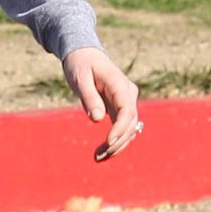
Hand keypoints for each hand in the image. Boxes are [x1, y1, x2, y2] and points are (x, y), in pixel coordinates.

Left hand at [62, 46, 140, 160]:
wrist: (84, 54)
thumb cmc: (80, 64)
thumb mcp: (79, 78)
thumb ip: (89, 97)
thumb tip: (97, 119)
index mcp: (120, 85)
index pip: (127, 111)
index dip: (120, 129)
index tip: (108, 143)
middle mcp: (128, 94)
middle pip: (131, 123)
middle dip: (117, 142)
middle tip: (99, 156)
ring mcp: (127, 101)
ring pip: (129, 128)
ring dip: (118, 145)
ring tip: (99, 157)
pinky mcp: (121, 107)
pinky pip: (123, 126)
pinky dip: (116, 139)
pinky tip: (104, 152)